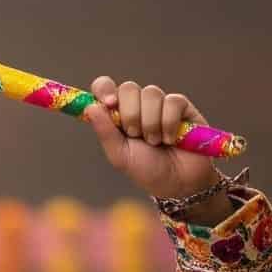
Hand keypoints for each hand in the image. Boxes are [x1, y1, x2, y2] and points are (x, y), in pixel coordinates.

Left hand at [85, 77, 220, 206]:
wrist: (178, 182)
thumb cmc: (147, 170)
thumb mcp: (120, 156)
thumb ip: (106, 132)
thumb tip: (90, 107)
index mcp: (118, 116)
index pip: (105, 88)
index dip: (104, 89)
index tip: (108, 104)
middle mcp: (138, 105)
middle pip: (128, 88)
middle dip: (130, 115)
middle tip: (135, 135)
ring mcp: (160, 103)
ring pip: (150, 93)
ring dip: (150, 123)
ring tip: (156, 142)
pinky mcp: (181, 105)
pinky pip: (172, 102)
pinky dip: (169, 124)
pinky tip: (171, 139)